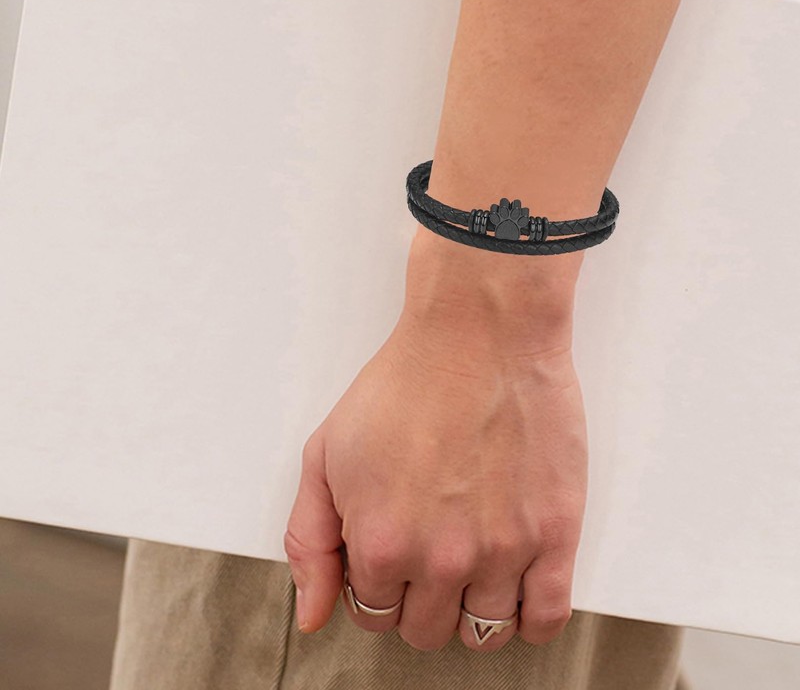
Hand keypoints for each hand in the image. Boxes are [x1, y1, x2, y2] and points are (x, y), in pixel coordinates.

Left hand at [283, 249, 587, 651]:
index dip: (375, 584)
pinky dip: (528, 619)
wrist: (480, 334)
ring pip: (482, 632)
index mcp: (381, 542)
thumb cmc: (407, 382)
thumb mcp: (326, 452)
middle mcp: (441, 559)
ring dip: (470, 608)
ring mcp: (502, 551)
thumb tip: (312, 613)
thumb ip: (309, 539)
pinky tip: (516, 588)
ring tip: (471, 560)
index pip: (371, 613)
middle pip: (425, 630)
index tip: (391, 552)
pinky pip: (545, 620)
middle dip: (418, 597)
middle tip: (429, 548)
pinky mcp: (554, 534)